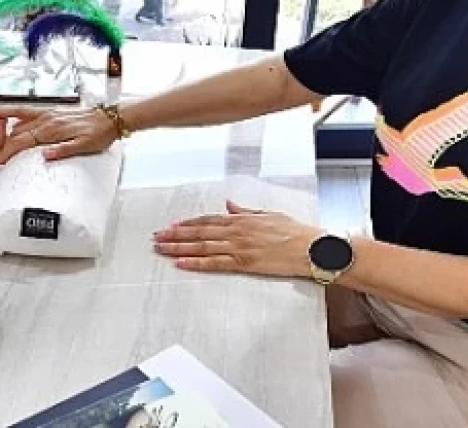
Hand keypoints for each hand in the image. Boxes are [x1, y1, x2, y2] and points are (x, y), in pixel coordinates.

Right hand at [0, 106, 119, 165]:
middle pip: (15, 133)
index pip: (21, 141)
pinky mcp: (51, 112)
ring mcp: (47, 114)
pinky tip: (8, 121)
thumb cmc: (99, 133)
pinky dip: (13, 116)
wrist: (111, 118)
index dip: (5, 151)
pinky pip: (26, 112)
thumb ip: (64, 150)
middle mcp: (47, 119)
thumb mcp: (85, 146)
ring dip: (3, 130)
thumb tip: (45, 156)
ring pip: (18, 121)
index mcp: (52, 129)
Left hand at [152, 201, 320, 277]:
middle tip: (156, 238)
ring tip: (161, 249)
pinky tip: (181, 263)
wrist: (311, 247)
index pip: (208, 219)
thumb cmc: (295, 231)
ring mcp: (239, 247)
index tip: (171, 226)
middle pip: (199, 232)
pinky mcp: (244, 263)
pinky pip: (215, 263)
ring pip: (202, 246)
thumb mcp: (268, 214)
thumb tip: (229, 204)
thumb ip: (246, 211)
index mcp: (242, 219)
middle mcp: (236, 231)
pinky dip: (196, 262)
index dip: (187, 223)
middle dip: (175, 235)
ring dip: (179, 247)